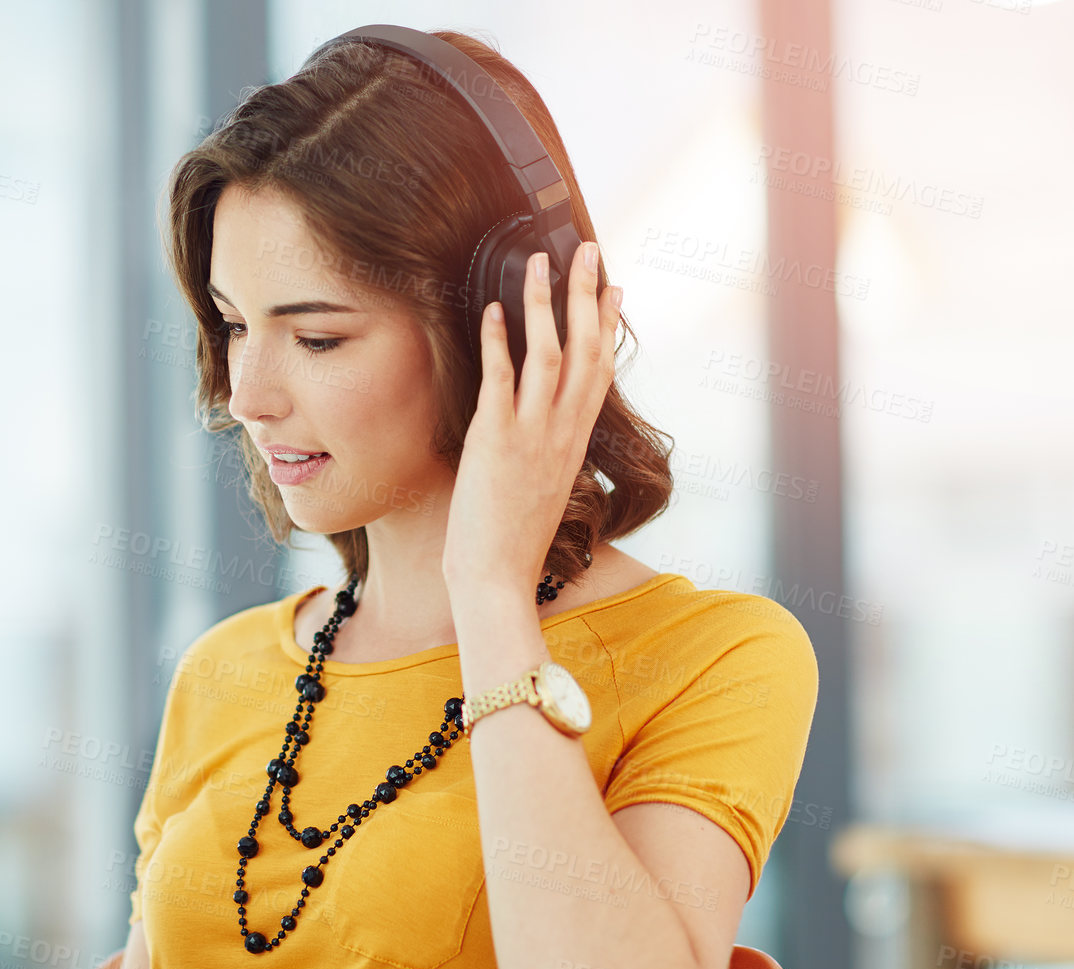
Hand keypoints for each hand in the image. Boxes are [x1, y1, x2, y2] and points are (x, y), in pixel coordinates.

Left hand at [441, 240, 620, 600]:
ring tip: (541, 262)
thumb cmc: (512, 540)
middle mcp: (562, 432)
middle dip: (588, 294)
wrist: (496, 578)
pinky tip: (496, 310)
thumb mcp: (544, 486)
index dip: (608, 324)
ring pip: (548, 354)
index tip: (614, 286)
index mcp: (575, 441)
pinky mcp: (496, 440)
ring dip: (546, 303)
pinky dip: (499, 341)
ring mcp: (532, 434)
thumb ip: (548, 450)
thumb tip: (545, 427)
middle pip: (585, 349)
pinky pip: (501, 380)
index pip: (600, 369)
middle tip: (589, 250)